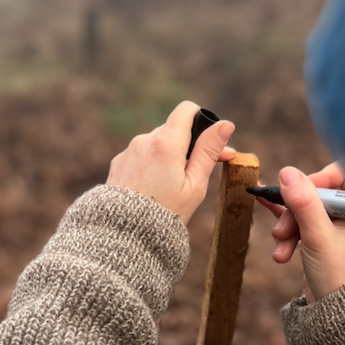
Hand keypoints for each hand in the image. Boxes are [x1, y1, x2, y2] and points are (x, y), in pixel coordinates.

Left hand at [106, 100, 235, 224]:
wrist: (124, 234)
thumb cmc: (165, 213)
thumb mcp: (195, 185)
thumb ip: (209, 152)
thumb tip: (225, 124)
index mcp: (166, 143)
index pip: (186, 110)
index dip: (202, 120)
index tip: (210, 142)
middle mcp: (144, 140)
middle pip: (173, 129)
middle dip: (189, 144)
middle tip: (202, 171)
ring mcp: (129, 151)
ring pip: (157, 143)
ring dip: (169, 156)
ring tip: (174, 186)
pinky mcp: (118, 162)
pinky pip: (141, 155)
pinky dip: (151, 165)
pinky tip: (153, 189)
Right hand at [260, 163, 344, 302]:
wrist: (336, 317)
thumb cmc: (339, 279)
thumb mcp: (318, 238)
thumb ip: (303, 204)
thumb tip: (287, 172)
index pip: (343, 176)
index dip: (317, 180)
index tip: (295, 192)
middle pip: (318, 192)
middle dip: (295, 212)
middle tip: (282, 232)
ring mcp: (337, 225)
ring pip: (306, 208)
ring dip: (288, 226)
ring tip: (280, 248)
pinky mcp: (323, 235)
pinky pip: (301, 219)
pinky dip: (287, 226)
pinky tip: (268, 220)